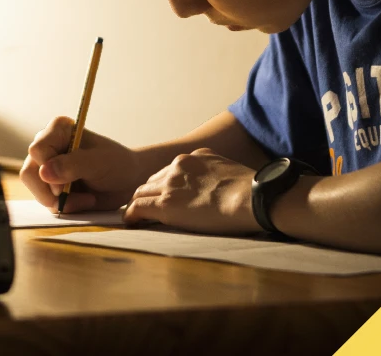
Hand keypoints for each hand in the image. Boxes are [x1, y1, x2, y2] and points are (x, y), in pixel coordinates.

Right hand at [20, 116, 143, 212]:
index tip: (65, 185)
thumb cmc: (116, 164)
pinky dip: (65, 207)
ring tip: (86, 199)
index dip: (47, 170)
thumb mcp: (98, 163)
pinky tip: (83, 201)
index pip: (38, 150)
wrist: (127, 180)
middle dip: (51, 193)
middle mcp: (49, 146)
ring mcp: (47, 166)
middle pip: (29, 173)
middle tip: (78, 198)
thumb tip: (44, 172)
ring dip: (61, 202)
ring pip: (36, 190)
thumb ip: (72, 165)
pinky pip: (46, 201)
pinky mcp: (51, 185)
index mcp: (59, 130)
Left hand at [123, 148, 261, 233]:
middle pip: (153, 180)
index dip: (165, 185)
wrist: (250, 197)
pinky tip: (129, 223)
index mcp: (195, 157)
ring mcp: (171, 184)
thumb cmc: (250, 191)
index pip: (171, 171)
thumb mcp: (229, 171)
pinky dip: (131, 215)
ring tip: (134, 216)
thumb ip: (215, 175)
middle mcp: (179, 165)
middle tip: (144, 208)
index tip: (164, 195)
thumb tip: (219, 188)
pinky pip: (138, 207)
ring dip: (137, 203)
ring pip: (142, 192)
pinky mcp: (166, 203)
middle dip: (148, 193)